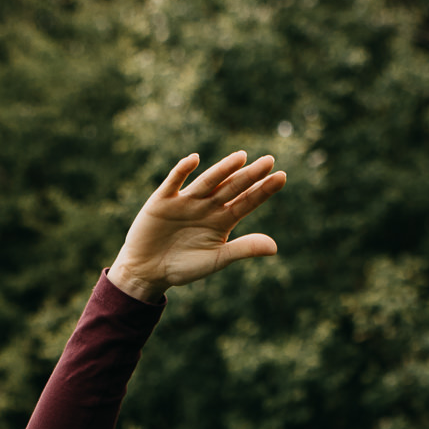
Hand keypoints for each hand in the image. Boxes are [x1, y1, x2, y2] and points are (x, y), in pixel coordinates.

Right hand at [108, 150, 286, 300]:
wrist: (147, 271)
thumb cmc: (183, 267)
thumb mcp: (216, 259)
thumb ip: (243, 249)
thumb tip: (274, 247)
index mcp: (222, 220)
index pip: (247, 201)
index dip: (263, 190)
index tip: (281, 177)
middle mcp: (207, 206)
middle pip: (232, 187)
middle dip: (249, 175)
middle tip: (269, 161)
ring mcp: (186, 201)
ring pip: (208, 182)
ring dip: (223, 169)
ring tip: (241, 157)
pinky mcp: (163, 200)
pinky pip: (174, 182)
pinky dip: (182, 170)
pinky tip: (194, 159)